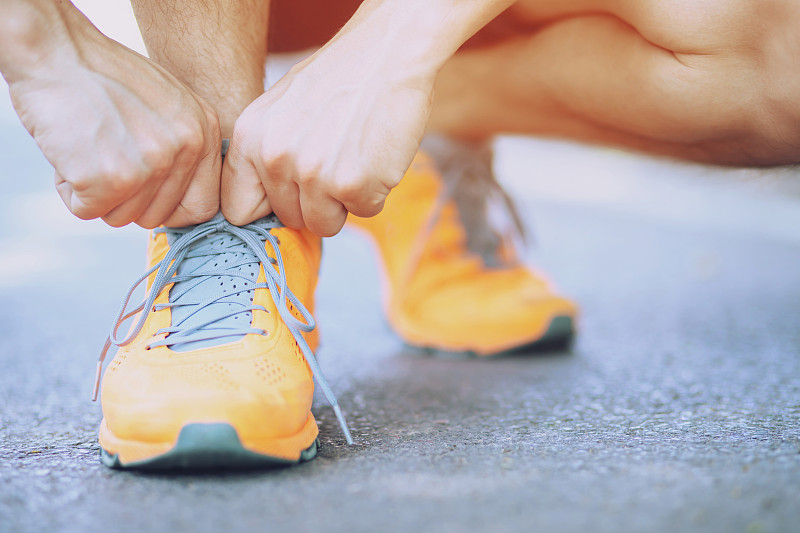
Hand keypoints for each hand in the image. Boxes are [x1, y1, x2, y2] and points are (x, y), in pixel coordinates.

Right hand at [7, 27, 221, 227]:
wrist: (56, 49)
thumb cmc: (104, 74)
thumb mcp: (168, 104)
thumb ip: (181, 147)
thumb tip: (180, 200)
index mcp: (203, 133)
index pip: (202, 207)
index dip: (170, 210)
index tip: (146, 196)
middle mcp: (184, 150)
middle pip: (157, 216)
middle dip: (126, 199)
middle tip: (104, 159)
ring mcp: (151, 166)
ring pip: (121, 217)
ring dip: (96, 192)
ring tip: (88, 148)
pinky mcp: (112, 179)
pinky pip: (86, 210)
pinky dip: (69, 188)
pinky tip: (69, 151)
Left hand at [221, 40, 434, 235]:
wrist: (389, 52)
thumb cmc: (340, 78)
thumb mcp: (282, 109)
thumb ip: (267, 154)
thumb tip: (265, 206)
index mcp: (250, 138)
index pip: (239, 210)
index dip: (268, 208)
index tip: (289, 196)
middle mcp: (275, 158)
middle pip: (290, 218)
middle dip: (314, 202)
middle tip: (335, 161)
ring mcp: (313, 175)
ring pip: (325, 224)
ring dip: (344, 202)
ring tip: (354, 158)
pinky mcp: (353, 185)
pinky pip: (364, 212)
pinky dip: (376, 192)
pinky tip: (376, 155)